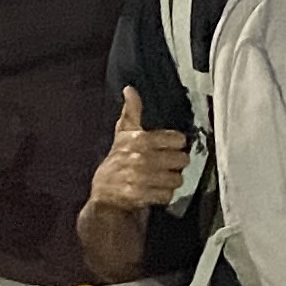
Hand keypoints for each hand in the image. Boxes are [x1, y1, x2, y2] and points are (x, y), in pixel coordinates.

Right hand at [88, 88, 195, 216]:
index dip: (175, 145)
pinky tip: (154, 191)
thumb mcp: (123, 135)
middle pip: (181, 160)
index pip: (178, 140)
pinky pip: (167, 195)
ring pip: (176, 179)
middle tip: (165, 165)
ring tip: (159, 179)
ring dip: (170, 181)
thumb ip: (131, 112)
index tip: (168, 148)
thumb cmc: (117, 161)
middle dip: (175, 164)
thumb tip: (129, 89)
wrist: (104, 194)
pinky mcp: (142, 196)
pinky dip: (163, 195)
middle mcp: (142, 158)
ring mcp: (142, 178)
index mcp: (140, 140)